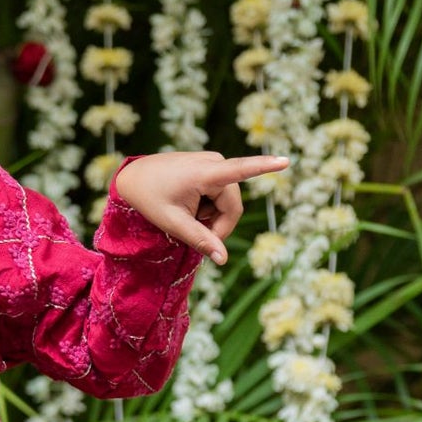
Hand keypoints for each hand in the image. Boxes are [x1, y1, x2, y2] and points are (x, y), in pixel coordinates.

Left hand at [114, 151, 290, 265]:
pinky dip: (208, 207)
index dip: (264, 167)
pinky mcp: (213, 165)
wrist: (133, 177)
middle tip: (196, 239)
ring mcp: (214, 161)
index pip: (240, 170)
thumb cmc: (150, 199)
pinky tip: (190, 205)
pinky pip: (221, 194)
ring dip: (212, 216)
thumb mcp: (173, 224)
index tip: (287, 160)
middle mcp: (215, 162)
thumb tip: (223, 260)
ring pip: (228, 202)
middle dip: (219, 226)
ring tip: (188, 216)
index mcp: (204, 173)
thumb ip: (200, 240)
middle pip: (233, 206)